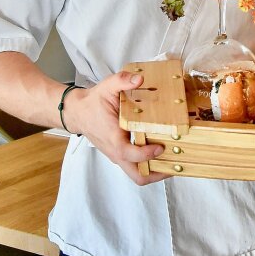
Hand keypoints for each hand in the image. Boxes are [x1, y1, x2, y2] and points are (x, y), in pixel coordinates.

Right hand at [63, 71, 169, 185]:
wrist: (78, 112)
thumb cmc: (93, 102)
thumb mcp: (107, 86)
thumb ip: (122, 81)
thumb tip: (139, 79)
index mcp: (113, 137)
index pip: (129, 154)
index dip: (146, 154)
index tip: (161, 147)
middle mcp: (116, 151)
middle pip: (137, 176)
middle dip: (158, 174)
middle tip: (175, 163)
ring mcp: (118, 155)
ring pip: (138, 174)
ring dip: (156, 170)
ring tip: (174, 159)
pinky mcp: (120, 155)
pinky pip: (136, 166)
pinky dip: (150, 164)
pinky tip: (162, 151)